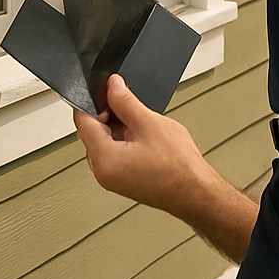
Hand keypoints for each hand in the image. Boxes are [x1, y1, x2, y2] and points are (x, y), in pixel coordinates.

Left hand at [73, 74, 209, 215]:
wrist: (195, 192)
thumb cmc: (177, 167)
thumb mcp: (149, 123)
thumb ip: (125, 101)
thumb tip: (113, 86)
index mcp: (103, 159)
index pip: (82, 120)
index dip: (93, 99)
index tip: (106, 87)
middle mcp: (102, 171)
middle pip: (92, 130)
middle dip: (108, 112)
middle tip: (129, 102)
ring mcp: (112, 177)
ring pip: (105, 139)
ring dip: (119, 125)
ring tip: (142, 122)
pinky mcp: (122, 178)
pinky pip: (114, 150)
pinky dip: (125, 137)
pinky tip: (144, 134)